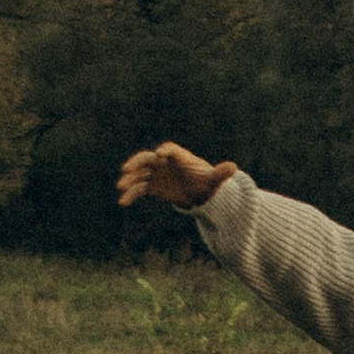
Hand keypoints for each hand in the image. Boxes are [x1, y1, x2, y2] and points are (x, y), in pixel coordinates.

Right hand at [116, 142, 234, 212]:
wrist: (198, 192)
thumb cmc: (206, 181)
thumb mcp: (214, 180)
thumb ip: (221, 174)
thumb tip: (234, 167)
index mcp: (178, 157)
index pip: (170, 150)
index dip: (164, 151)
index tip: (159, 155)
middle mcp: (163, 162)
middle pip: (147, 158)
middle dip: (136, 162)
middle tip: (126, 168)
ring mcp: (155, 173)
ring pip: (139, 174)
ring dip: (129, 180)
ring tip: (120, 187)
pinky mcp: (151, 186)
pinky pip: (138, 189)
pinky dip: (131, 194)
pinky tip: (122, 203)